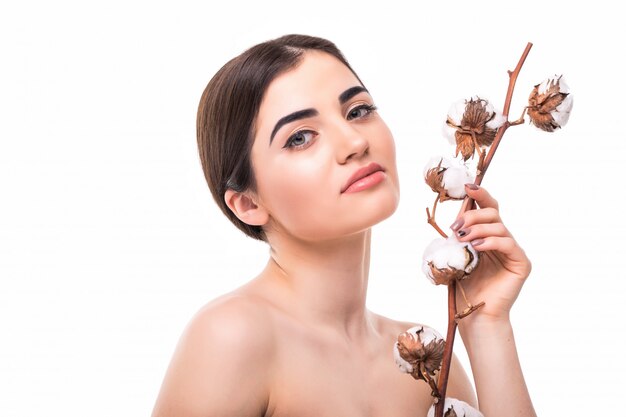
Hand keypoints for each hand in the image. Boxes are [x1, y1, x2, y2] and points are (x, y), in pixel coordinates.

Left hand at [451, 184, 531, 326]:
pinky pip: (508, 244)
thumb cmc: (463, 287)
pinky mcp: (521, 263)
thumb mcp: (456, 255)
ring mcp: (513, 251)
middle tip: (455, 227)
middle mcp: (502, 240)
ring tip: (462, 239)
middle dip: (472, 215)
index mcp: (487, 235)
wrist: (474, 314)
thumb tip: (455, 217)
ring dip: (477, 229)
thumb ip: (458, 236)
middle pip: (493, 213)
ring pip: (499, 227)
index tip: (467, 187)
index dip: (479, 195)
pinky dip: (491, 241)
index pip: (487, 209)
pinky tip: (476, 247)